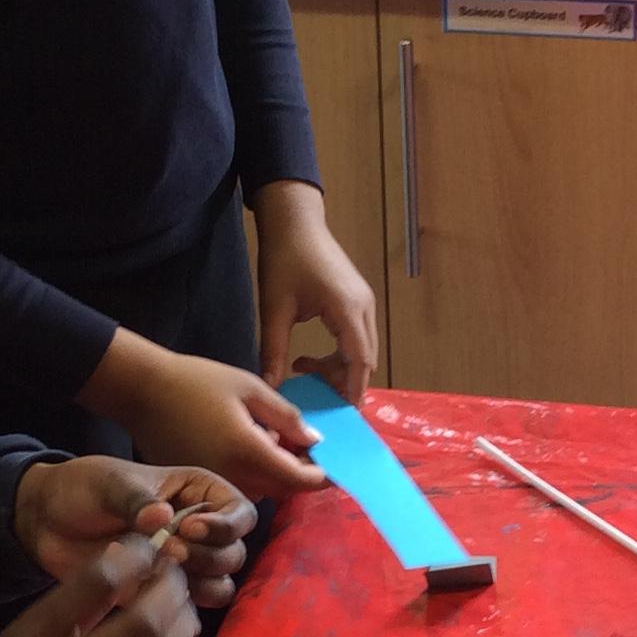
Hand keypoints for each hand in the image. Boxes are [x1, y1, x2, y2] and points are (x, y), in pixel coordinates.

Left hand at [14, 456, 256, 608]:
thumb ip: (135, 500)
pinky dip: (177, 605)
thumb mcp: (108, 484)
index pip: (240, 511)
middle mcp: (200, 529)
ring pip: (220, 584)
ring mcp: (184, 564)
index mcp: (197, 492)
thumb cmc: (83, 490)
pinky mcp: (162, 593)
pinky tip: (147, 593)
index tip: (186, 527)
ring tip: (160, 572)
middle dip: (209, 556)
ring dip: (199, 582)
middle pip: (235, 553)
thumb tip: (162, 518)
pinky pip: (191, 608)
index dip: (224, 524)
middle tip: (169, 551)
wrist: (47, 522)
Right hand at [79, 330, 324, 500]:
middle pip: (284, 490)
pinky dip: (254, 475)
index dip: (324, 475)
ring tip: (276, 441)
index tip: (337, 465)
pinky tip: (249, 446)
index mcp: (250, 453)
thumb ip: (286, 417)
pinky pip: (239, 488)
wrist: (143, 393)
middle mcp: (235, 479)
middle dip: (301, 473)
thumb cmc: (197, 382)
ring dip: (277, 475)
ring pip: (263, 492)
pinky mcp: (200, 487)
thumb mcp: (250, 389)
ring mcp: (215, 487)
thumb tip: (316, 440)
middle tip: (307, 447)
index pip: (301, 480)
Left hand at [252, 180, 377, 402]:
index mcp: (347, 309)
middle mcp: (363, 307)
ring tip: (303, 371)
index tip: (339, 415)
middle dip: (343, 383)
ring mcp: (363, 302)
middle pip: (365, 359)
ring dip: (338, 368)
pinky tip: (308, 357)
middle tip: (314, 400)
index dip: (351, 390)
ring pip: (361, 350)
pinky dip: (339, 354)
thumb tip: (271, 388)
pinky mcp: (357, 300)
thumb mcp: (274, 308)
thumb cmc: (284, 259)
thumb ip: (272, 350)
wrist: (295, 221)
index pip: (360, 361)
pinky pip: (356, 338)